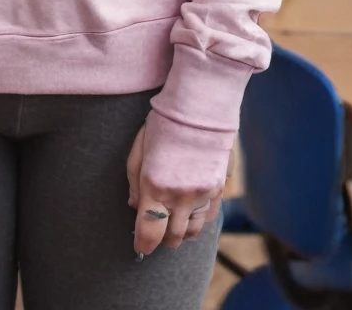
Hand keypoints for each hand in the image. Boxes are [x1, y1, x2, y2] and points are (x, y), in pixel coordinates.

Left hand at [126, 124, 233, 257]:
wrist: (200, 105)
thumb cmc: (164, 123)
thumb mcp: (139, 148)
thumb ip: (134, 181)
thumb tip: (134, 205)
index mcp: (156, 185)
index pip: (149, 231)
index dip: (143, 244)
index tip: (140, 247)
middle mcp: (180, 195)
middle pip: (171, 237)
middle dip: (160, 239)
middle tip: (154, 232)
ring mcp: (202, 194)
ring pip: (192, 232)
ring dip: (180, 233)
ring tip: (171, 224)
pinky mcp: (218, 189)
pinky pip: (207, 219)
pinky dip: (197, 223)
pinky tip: (189, 216)